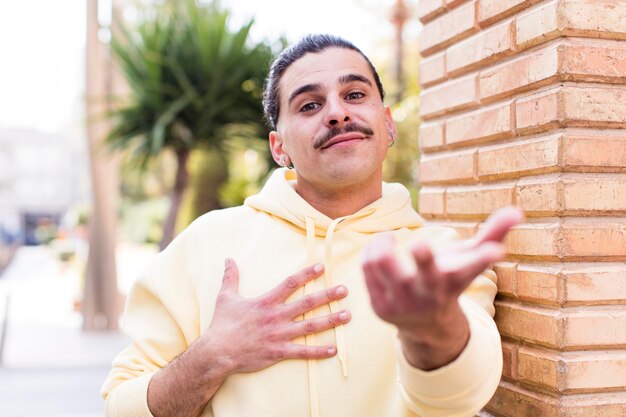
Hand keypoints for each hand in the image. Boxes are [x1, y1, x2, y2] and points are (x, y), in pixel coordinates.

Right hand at [203, 259, 350, 374]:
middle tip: (344, 290)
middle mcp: (276, 317)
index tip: (322, 267)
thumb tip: (228, 259)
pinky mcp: (278, 352)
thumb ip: (230, 277)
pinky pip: (302, 352)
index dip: (307, 274)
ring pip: (310, 326)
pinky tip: (334, 349)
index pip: (290, 283)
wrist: (217, 352)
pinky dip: (319, 351)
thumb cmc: (222, 325)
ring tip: (347, 316)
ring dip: (330, 321)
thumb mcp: (225, 297)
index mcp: (266, 302)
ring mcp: (279, 335)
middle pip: (307, 303)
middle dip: (327, 296)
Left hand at [362, 206, 523, 368]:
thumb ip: (493, 234)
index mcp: (455, 278)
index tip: (498, 252)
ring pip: (383, 261)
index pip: (473, 267)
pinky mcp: (380, 305)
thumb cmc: (450, 280)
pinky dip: (371, 250)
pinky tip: (378, 249)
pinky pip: (368, 266)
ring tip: (389, 238)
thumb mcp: (470, 259)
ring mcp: (403, 301)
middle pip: (425, 273)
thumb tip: (519, 211)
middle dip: (424, 257)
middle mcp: (430, 291)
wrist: (426, 325)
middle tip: (420, 244)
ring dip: (383, 241)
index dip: (485, 258)